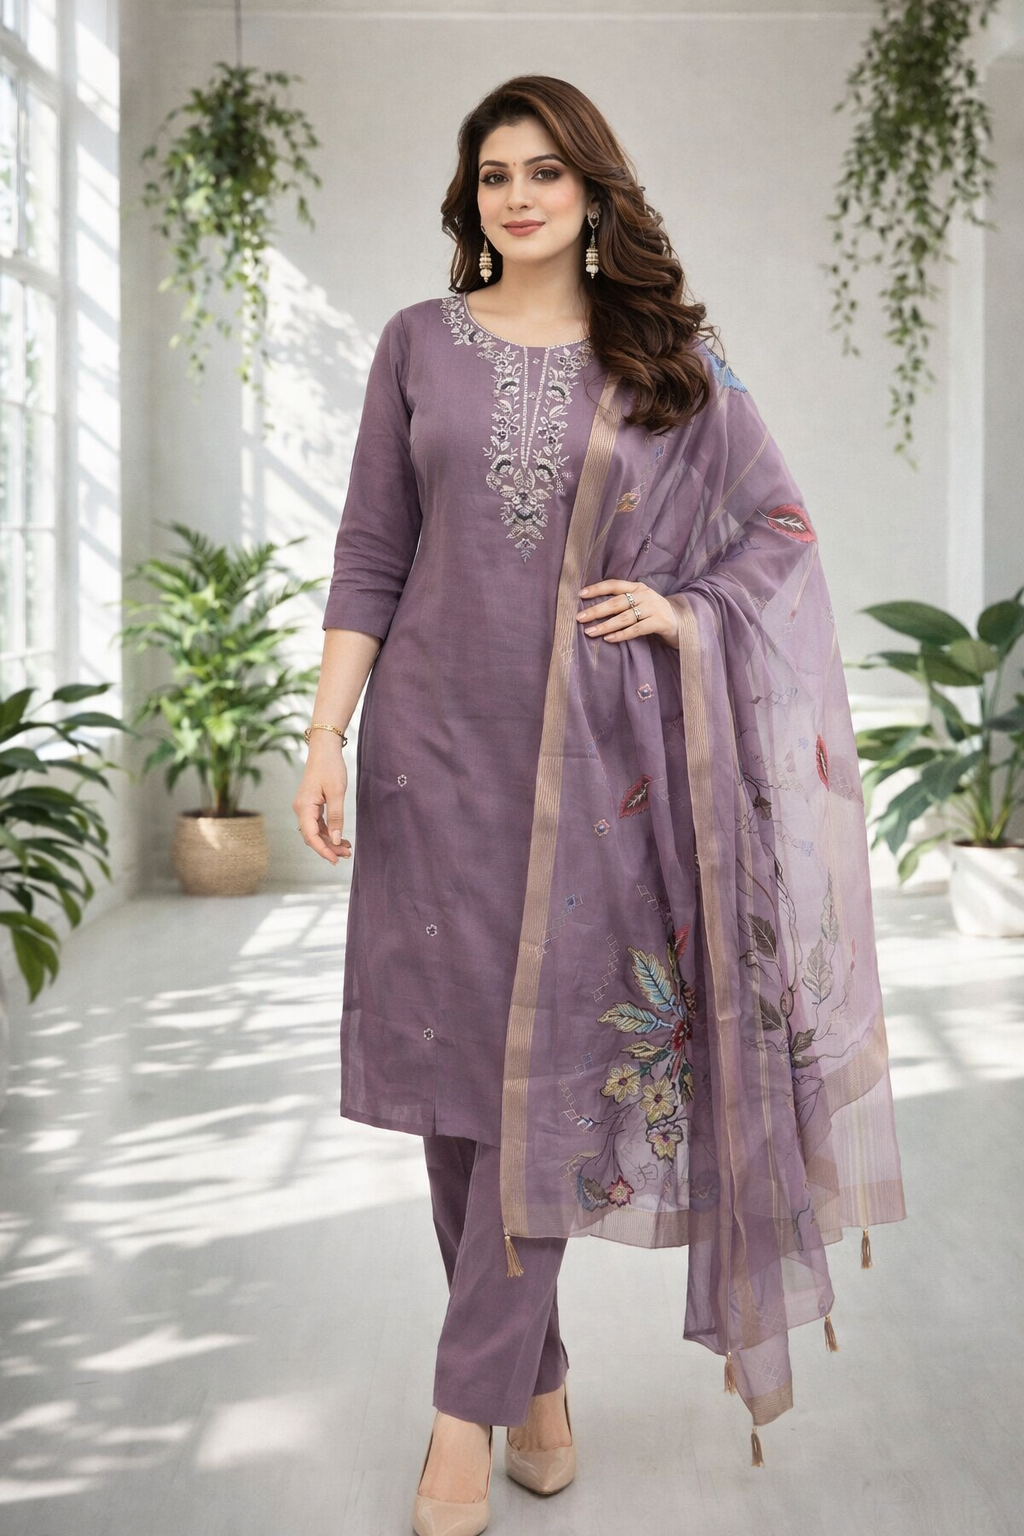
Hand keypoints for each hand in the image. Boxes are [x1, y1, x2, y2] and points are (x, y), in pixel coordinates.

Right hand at [292, 738, 351, 863]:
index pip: (310, 836)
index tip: (336, 859)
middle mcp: (300, 808)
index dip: (323, 850)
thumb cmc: (330, 767)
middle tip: (347, 855)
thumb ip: (336, 817)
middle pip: (312, 836)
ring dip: (329, 841)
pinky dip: (328, 831)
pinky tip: (340, 836)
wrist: (324, 749)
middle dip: (328, 847)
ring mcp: (304, 806)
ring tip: (346, 848)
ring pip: (315, 831)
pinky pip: (317, 823)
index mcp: (304, 806)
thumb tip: (336, 839)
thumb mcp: (337, 792)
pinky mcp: (310, 804)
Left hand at [576, 579, 679, 648]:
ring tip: (590, 632)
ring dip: (605, 625)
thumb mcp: (640, 601)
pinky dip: (621, 635)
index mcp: (637, 587)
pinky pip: (636, 629)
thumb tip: (593, 607)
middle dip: (596, 610)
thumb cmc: (653, 612)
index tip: (580, 594)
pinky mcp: (659, 622)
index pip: (614, 585)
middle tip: (580, 618)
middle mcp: (644, 595)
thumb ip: (623, 600)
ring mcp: (653, 608)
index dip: (597, 589)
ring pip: (624, 617)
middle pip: (616, 602)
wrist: (681, 622)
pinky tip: (608, 639)